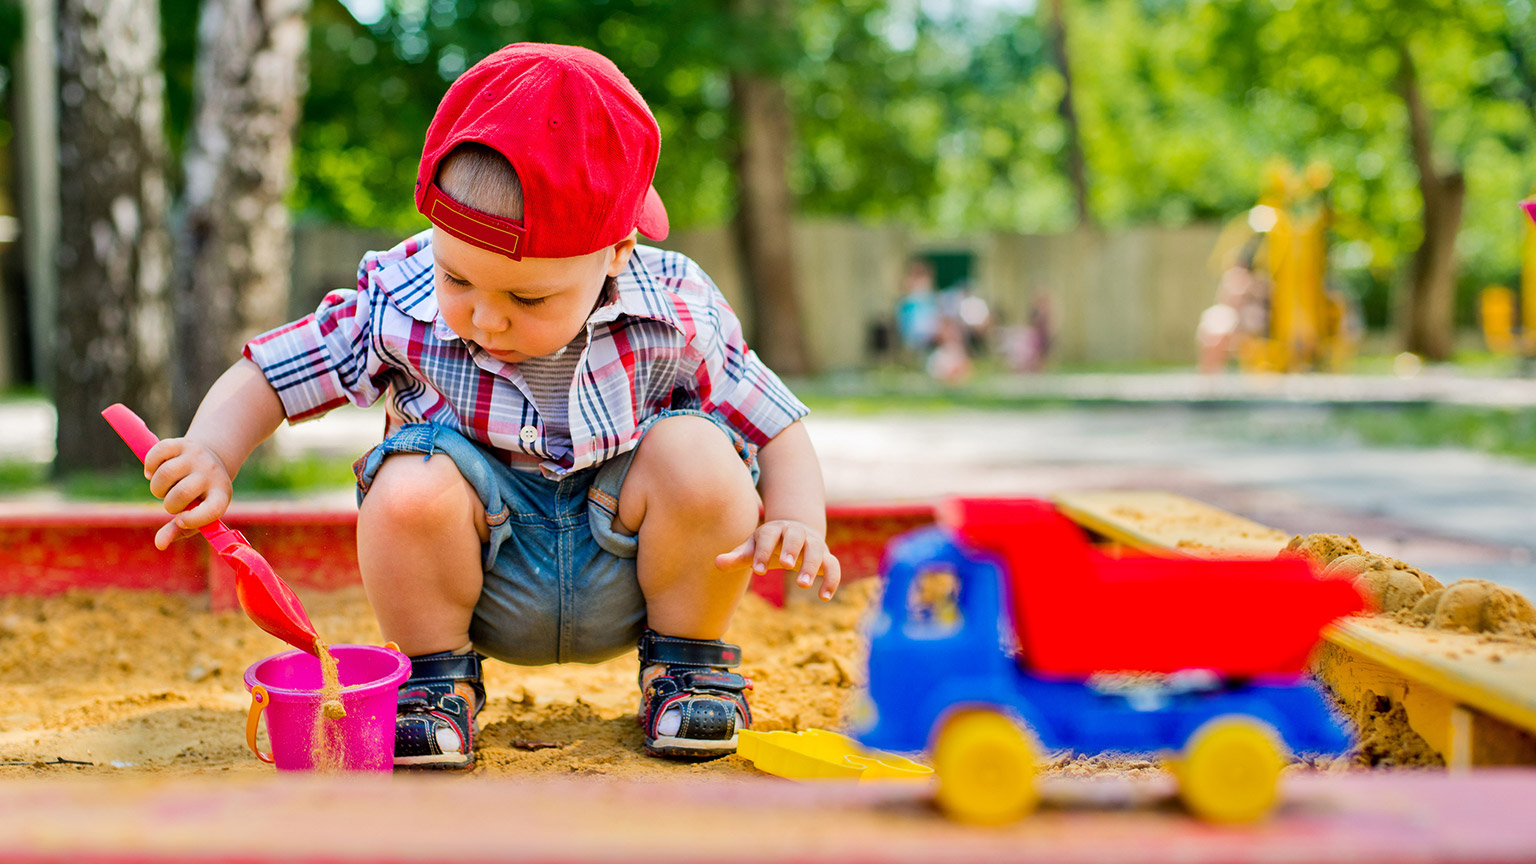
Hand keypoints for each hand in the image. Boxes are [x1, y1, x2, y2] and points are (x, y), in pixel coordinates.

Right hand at [142, 438, 233, 549]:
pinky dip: (149, 465)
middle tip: (172, 501)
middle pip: (182, 493)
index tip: (180, 520)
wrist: (212, 459)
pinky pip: (157, 452)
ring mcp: (197, 456)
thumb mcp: (198, 513)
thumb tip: (159, 544)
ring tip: (163, 488)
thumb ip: (179, 530)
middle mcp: (211, 474)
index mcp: (221, 495)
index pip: (213, 511)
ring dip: (157, 487)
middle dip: (169, 503)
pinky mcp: (182, 443)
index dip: (194, 520)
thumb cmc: (201, 495)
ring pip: (166, 473)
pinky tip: (152, 472)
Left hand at [715, 520, 842, 600]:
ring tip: (803, 585)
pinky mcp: (826, 556)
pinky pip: (833, 566)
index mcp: (774, 529)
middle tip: (786, 565)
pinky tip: (824, 597)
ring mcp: (813, 543)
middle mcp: (796, 533)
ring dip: (812, 566)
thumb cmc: (769, 544)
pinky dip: (831, 580)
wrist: (796, 532)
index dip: (763, 551)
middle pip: (796, 536)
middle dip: (792, 549)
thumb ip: (737, 557)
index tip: (758, 570)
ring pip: (817, 550)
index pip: (769, 536)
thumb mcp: (752, 548)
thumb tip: (717, 563)